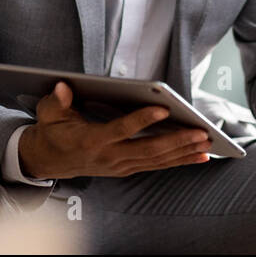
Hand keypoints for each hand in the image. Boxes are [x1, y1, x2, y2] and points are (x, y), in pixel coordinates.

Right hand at [18, 82, 212, 179]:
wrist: (48, 161)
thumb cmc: (53, 132)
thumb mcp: (48, 114)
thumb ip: (57, 101)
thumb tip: (62, 87)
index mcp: (92, 141)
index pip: (121, 130)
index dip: (142, 120)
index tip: (164, 109)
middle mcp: (109, 157)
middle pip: (148, 150)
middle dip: (178, 141)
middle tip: (201, 132)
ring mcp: (120, 165)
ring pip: (157, 160)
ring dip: (184, 152)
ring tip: (207, 143)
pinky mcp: (127, 168)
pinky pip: (157, 165)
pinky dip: (179, 161)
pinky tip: (200, 156)